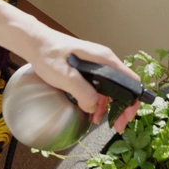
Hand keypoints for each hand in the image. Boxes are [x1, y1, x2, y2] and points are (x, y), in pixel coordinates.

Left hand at [23, 27, 139, 132]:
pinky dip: (97, 101)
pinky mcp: (89, 69)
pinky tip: (91, 111)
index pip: (131, 81)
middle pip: (123, 87)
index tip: (127, 116)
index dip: (133, 101)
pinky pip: (99, 87)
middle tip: (117, 125)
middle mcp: (105, 61)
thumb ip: (82, 92)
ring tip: (99, 121)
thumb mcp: (65, 75)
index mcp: (105, 60)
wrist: (35, 43)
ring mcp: (97, 65)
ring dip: (108, 106)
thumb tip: (94, 106)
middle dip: (122, 108)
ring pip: (110, 89)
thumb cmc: (48, 53)